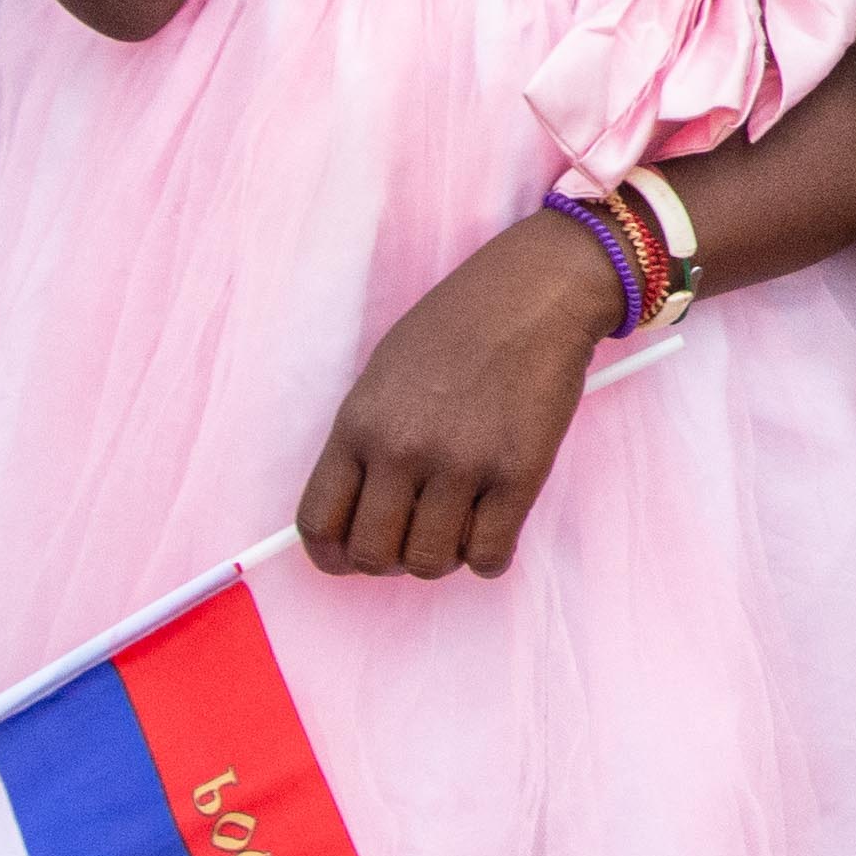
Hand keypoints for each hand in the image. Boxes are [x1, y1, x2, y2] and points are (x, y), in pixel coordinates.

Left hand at [300, 209, 623, 577]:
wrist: (535, 292)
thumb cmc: (458, 326)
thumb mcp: (383, 374)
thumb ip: (366, 441)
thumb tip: (361, 511)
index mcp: (359, 424)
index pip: (320, 523)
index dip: (333, 555)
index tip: (352, 556)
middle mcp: (402, 449)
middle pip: (373, 556)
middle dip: (392, 559)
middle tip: (416, 535)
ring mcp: (462, 464)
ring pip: (430, 564)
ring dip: (443, 557)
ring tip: (459, 525)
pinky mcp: (519, 473)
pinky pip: (490, 555)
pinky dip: (489, 556)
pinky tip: (495, 526)